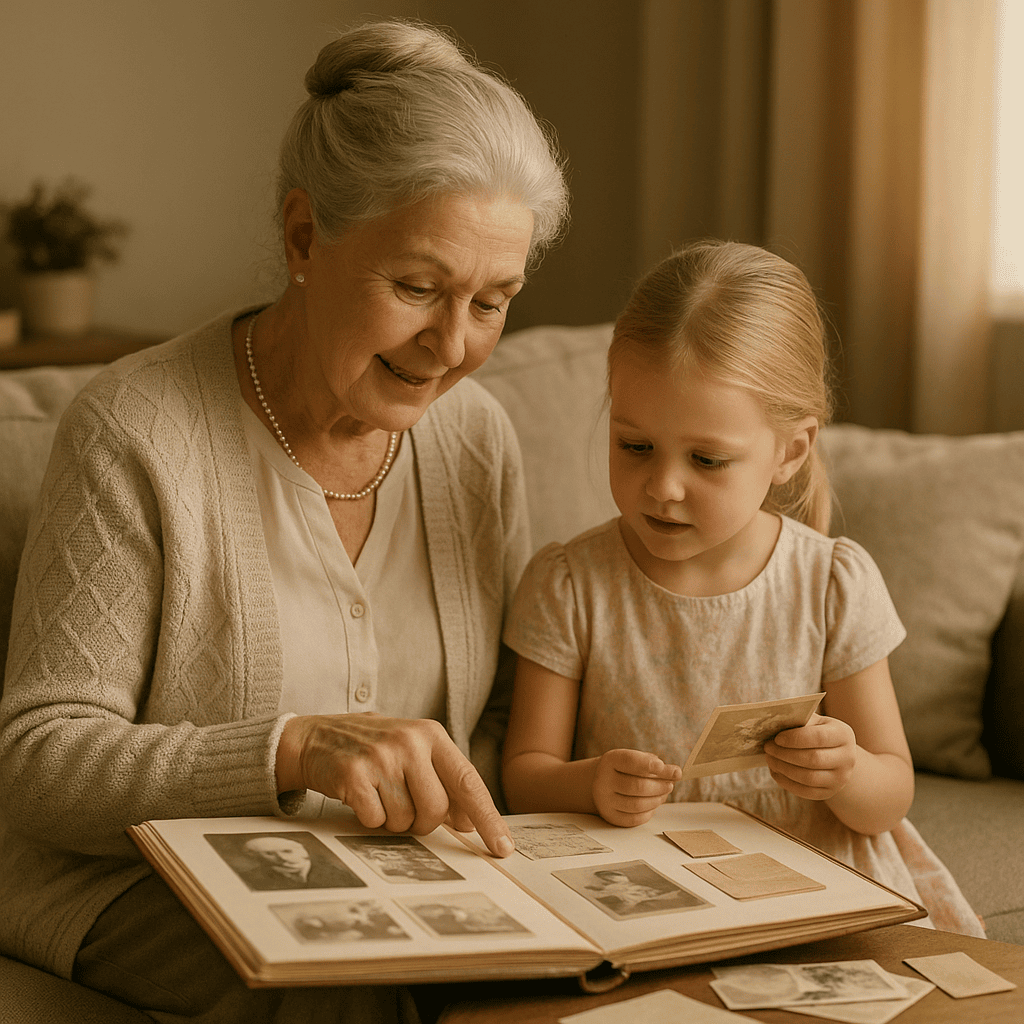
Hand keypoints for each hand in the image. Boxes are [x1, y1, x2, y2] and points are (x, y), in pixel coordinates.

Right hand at [277, 713, 513, 856]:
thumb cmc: (375, 749)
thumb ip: (444, 781)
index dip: (487, 817)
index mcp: (431, 734)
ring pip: (405, 819)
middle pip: (436, 809)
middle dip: (422, 822)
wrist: (317, 737)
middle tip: (404, 808)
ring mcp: (381, 756)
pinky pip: (375, 821)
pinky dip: (370, 819)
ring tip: (380, 795)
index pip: (468, 782)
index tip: (502, 846)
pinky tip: (361, 796)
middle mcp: (410, 741)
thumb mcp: (414, 753)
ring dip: (393, 820)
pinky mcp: (354, 774)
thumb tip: (471, 822)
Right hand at [591, 748, 680, 826]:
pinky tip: (653, 804)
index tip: (667, 768)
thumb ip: (653, 763)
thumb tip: (675, 773)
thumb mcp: (634, 759)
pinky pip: (634, 819)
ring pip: (637, 805)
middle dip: (659, 786)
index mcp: (610, 761)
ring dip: (657, 799)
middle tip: (671, 784)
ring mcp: (605, 800)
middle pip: (637, 786)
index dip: (649, 764)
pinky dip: (649, 812)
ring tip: (664, 793)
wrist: (602, 783)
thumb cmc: (624, 769)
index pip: (630, 761)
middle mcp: (603, 780)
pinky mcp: (611, 816)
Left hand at [764, 713, 857, 800]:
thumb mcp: (813, 722)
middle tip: (768, 747)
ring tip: (770, 758)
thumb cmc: (817, 732)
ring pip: (808, 778)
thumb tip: (773, 723)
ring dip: (783, 768)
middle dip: (785, 754)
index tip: (776, 738)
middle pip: (813, 759)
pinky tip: (775, 771)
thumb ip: (798, 720)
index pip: (819, 737)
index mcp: (843, 735)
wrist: (835, 754)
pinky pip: (806, 791)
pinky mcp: (829, 792)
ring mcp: (840, 778)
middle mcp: (847, 758)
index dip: (795, 738)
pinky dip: (786, 782)